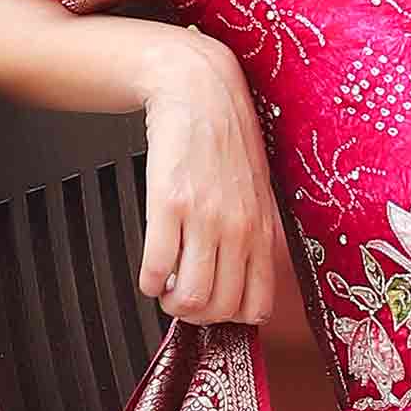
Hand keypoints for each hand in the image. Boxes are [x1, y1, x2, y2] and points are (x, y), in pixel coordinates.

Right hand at [135, 30, 290, 328]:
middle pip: (217, 309)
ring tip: (163, 286)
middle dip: (195, 315)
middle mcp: (237, 229)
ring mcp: (204, 218)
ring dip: (169, 302)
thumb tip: (242, 280)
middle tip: (182, 298)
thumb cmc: (227, 139)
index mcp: (262, 230)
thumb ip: (255, 235)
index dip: (231, 319)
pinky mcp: (168, 203)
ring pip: (187, 298)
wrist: (199, 91)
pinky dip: (147, 281)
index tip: (215, 306)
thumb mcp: (258, 191)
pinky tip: (149, 268)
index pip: (255, 306)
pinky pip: (155, 268)